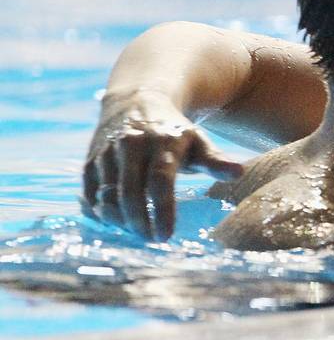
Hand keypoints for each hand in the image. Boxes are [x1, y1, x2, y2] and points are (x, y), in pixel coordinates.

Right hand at [82, 89, 243, 240]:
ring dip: (118, 220)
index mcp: (162, 142)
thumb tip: (239, 173)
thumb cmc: (173, 130)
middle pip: (129, 192)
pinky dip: (99, 213)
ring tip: (135, 233)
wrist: (136, 100)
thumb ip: (215, 160)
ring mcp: (107, 152)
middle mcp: (131, 145)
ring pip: (106, 195)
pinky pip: (89, 193)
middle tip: (150, 240)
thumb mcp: (197, 141)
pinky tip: (115, 224)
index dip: (161, 210)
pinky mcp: (91, 160)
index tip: (165, 236)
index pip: (160, 181)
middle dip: (138, 222)